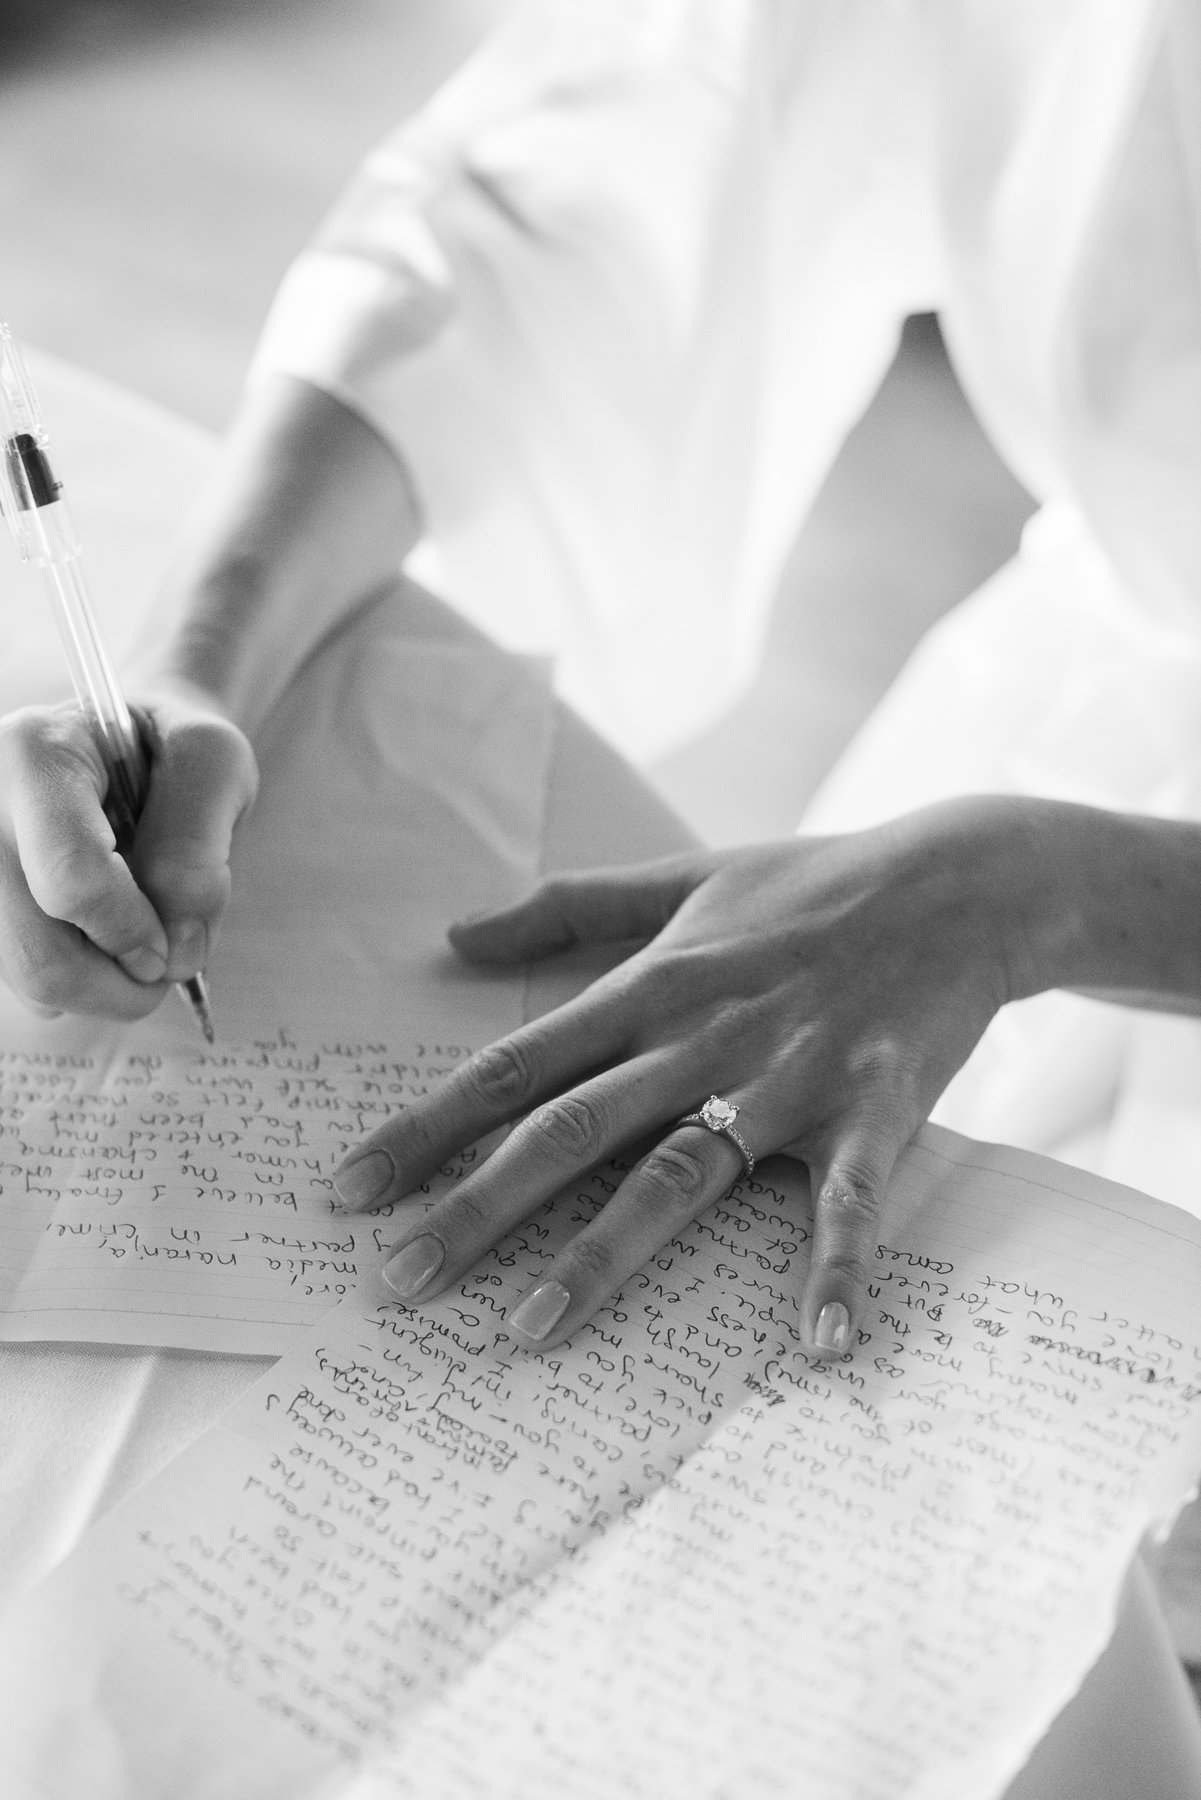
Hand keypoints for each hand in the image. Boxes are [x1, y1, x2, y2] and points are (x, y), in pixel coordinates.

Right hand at [0, 684, 256, 1018]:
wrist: (118, 744)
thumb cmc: (167, 747)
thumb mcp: (211, 764)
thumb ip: (198, 851)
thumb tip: (177, 950)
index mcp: (34, 754)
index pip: (72, 876)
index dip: (134, 932)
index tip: (175, 947)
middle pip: (38, 954)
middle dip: (120, 984)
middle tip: (164, 967)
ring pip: (28, 979)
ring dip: (103, 986)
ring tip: (136, 938)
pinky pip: (21, 983)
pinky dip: (76, 983)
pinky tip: (96, 936)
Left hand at [334, 799, 1037, 1355]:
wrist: (960, 882)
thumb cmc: (811, 883)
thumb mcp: (681, 877)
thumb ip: (567, 907)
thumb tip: (456, 935)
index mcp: (650, 986)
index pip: (515, 1067)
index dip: (426, 1128)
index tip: (348, 1190)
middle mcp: (701, 1038)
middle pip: (569, 1131)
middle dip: (474, 1209)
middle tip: (394, 1284)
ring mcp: (786, 1081)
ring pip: (676, 1175)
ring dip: (602, 1256)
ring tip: (529, 1332)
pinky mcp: (871, 1113)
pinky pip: (848, 1203)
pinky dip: (835, 1271)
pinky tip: (817, 1348)